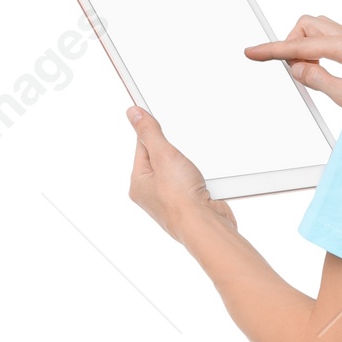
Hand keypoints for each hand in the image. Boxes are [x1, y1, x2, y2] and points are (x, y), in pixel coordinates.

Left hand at [126, 106, 236, 240]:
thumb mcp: (163, 156)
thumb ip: (149, 133)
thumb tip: (133, 114)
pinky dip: (202, 177)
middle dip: (175, 152)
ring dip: (191, 165)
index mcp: (139, 183)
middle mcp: (153, 194)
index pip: (142, 147)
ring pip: (181, 170)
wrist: (207, 227)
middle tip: (180, 154)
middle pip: (163, 158)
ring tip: (192, 172)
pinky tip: (203, 181)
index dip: (152, 133)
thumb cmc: (181, 201)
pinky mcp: (192, 203)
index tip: (158, 119)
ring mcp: (173, 200)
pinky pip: (196, 181)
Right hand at [244, 14, 341, 110]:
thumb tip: (296, 66)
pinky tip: (327, 67)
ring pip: (320, 26)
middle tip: (294, 69)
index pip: (300, 46)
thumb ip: (318, 79)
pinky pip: (334, 35)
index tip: (253, 52)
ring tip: (311, 72)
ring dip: (308, 44)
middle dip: (293, 42)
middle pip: (308, 24)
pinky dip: (322, 47)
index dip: (273, 50)